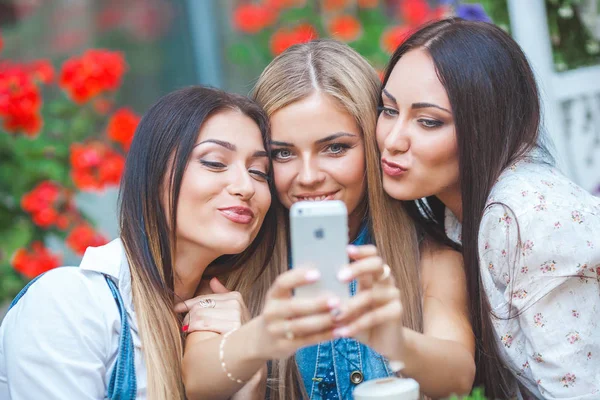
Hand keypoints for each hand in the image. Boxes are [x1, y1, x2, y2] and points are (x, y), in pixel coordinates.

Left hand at [174, 277, 249, 333]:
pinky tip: (190, 332)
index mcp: (235, 296)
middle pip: (201, 306)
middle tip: (184, 324)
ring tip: (187, 329)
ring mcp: (235, 315)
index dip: (189, 303)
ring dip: (189, 322)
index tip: (177, 308)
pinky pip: (205, 324)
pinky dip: (194, 327)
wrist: (254, 346)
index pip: (205, 298)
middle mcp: (236, 304)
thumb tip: (212, 280)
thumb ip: (223, 294)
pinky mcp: (232, 328)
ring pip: (200, 315)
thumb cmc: (239, 329)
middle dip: (188, 315)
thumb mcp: (234, 310)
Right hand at [250, 268, 340, 359]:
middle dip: (316, 304)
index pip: (282, 283)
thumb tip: (328, 278)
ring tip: (339, 315)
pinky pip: (307, 340)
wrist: (262, 340)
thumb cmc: (282, 314)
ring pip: (301, 326)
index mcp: (273, 296)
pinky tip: (338, 331)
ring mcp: (275, 331)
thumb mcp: (282, 300)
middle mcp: (271, 312)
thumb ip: (300, 291)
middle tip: (336, 300)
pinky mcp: (283, 346)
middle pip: (294, 307)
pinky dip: (324, 335)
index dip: (298, 278)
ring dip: (323, 321)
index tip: (317, 273)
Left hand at [333, 245, 404, 360]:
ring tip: (334, 316)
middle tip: (340, 277)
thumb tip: (310, 284)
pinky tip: (342, 332)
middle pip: (377, 264)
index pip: (371, 254)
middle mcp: (385, 280)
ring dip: (350, 306)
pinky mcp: (397, 311)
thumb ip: (335, 294)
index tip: (346, 250)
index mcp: (373, 274)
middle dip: (357, 268)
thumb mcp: (345, 305)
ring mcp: (393, 294)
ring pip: (371, 294)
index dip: (361, 250)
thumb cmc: (359, 319)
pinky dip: (356, 325)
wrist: (383, 342)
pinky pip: (374, 316)